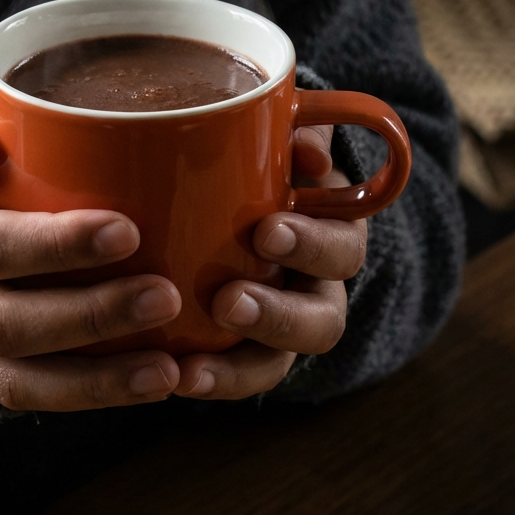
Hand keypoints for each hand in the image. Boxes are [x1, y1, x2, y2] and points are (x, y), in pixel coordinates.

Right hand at [0, 84, 181, 410]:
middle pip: (1, 323)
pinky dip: (84, 397)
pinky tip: (148, 385)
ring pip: (10, 378)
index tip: (128, 231)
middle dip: (90, 317)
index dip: (54, 245)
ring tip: (168, 371)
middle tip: (167, 297)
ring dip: (95, 381)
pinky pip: (18, 395)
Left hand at [174, 125, 367, 399]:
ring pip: (275, 363)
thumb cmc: (260, 158)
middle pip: (320, 322)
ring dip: (237, 369)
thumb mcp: (281, 137)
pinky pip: (232, 378)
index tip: (267, 231)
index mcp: (329, 233)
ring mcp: (276, 327)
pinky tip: (173, 378)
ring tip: (191, 369)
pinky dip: (208, 381)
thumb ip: (299, 132)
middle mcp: (312, 288)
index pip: (341, 249)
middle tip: (229, 300)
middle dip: (276, 316)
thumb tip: (308, 148)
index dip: (312, 245)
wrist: (228, 192)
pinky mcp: (237, 350)